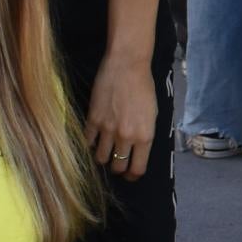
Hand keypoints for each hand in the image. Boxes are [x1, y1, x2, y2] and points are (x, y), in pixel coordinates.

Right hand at [85, 52, 158, 178]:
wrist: (127, 66)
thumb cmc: (144, 87)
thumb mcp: (153, 114)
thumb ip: (145, 135)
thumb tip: (137, 151)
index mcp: (145, 136)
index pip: (137, 168)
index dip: (133, 176)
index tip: (130, 175)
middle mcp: (126, 137)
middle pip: (118, 166)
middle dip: (118, 168)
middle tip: (117, 164)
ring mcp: (107, 129)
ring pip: (100, 158)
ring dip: (103, 158)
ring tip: (105, 152)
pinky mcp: (93, 119)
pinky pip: (88, 142)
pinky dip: (90, 144)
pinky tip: (94, 140)